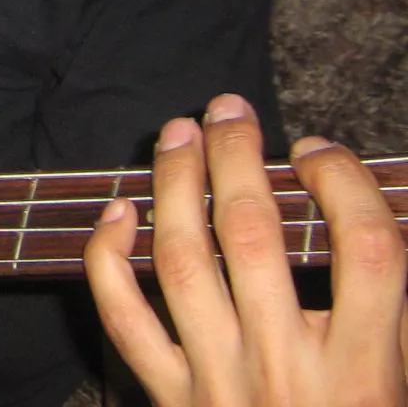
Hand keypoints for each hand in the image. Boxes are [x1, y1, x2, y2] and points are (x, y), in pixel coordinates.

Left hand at [84, 92, 407, 404]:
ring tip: (178, 133)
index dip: (345, 184)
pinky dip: (109, 259)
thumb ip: (388, 314)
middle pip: (258, 235)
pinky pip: (124, 317)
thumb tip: (367, 228)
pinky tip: (119, 212)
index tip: (321, 153)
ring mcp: (221, 381)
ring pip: (183, 258)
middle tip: (231, 108)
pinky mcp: (171, 397)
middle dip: (240, 157)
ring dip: (175, 184)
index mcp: (367, 369)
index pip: (368, 250)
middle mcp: (289, 368)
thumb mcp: (401, 383)